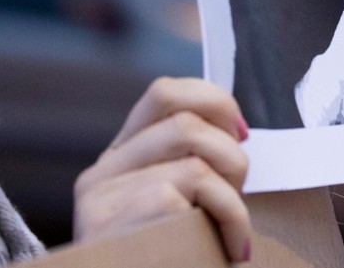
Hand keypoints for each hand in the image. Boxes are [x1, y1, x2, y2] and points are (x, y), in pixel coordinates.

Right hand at [73, 78, 250, 262]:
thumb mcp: (182, 204)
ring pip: (193, 162)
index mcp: (120, 157)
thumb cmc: (176, 259)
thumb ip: (193, 163)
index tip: (243, 133)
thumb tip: (239, 129)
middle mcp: (101, 172)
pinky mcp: (109, 224)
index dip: (214, 101)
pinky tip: (228, 249)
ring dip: (233, 196)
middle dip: (232, 155)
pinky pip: (185, 196)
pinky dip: (226, 219)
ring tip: (235, 231)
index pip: (164, 93)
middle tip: (240, 193)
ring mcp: (100, 199)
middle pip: (187, 122)